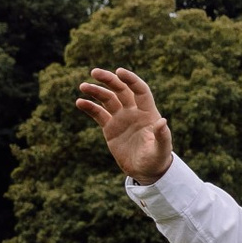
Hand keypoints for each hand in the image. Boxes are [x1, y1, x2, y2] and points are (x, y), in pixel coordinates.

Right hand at [75, 67, 172, 183]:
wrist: (145, 171)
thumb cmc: (157, 159)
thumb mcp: (161, 150)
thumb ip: (162, 136)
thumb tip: (162, 121)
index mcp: (148, 113)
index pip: (140, 90)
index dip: (131, 80)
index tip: (119, 71)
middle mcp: (134, 112)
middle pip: (121, 90)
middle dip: (109, 80)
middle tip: (94, 72)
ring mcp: (121, 119)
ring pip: (108, 99)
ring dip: (96, 91)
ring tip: (83, 86)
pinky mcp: (110, 128)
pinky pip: (98, 114)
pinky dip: (89, 107)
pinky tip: (79, 102)